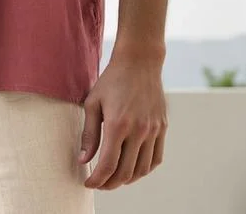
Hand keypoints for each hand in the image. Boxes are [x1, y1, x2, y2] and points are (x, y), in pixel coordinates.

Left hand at [78, 53, 167, 189]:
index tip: (88, 183)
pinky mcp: (162, 128)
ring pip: (142, 170)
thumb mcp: (93, 103)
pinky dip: (143, 170)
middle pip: (125, 172)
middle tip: (99, 182)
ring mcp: (153, 130)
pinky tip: (132, 167)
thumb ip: (89, 134)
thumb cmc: (112, 80)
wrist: (139, 62)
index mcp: (118, 124)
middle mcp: (138, 130)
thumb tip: (83, 160)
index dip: (97, 180)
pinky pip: (155, 159)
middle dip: (109, 183)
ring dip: (127, 179)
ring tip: (114, 177)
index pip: (108, 165)